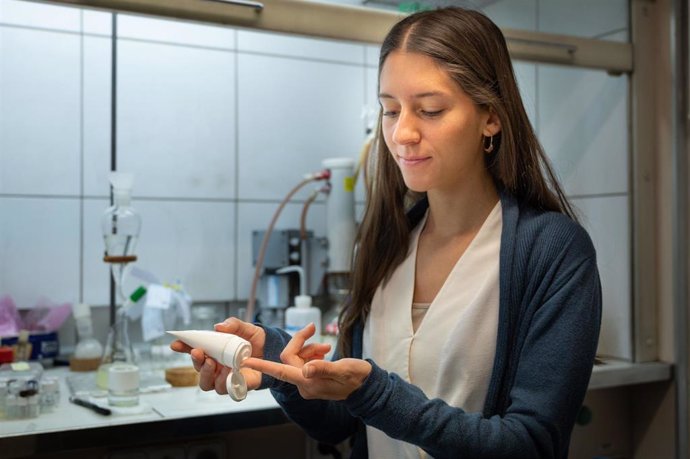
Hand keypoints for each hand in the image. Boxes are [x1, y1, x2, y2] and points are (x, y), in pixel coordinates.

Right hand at [169, 317, 266, 393]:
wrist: (273, 351)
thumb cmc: (254, 340)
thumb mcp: (245, 328)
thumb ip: (233, 324)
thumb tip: (218, 326)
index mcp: (214, 352)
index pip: (194, 351)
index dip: (183, 348)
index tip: (175, 343)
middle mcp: (216, 366)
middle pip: (198, 369)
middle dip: (195, 361)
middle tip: (199, 352)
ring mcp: (224, 378)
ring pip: (207, 383)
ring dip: (206, 373)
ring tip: (212, 363)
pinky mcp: (236, 386)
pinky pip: (225, 390)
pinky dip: (223, 382)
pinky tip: (227, 373)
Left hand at [242, 323, 370, 399]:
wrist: (367, 387)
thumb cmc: (357, 378)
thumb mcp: (343, 370)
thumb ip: (323, 368)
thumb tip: (306, 369)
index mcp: (308, 382)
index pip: (280, 371)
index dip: (262, 366)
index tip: (246, 362)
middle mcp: (304, 384)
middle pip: (290, 358)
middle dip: (300, 342)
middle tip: (313, 328)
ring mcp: (308, 383)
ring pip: (298, 359)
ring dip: (309, 348)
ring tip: (326, 347)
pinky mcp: (313, 380)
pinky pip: (305, 362)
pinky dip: (312, 354)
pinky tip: (324, 352)